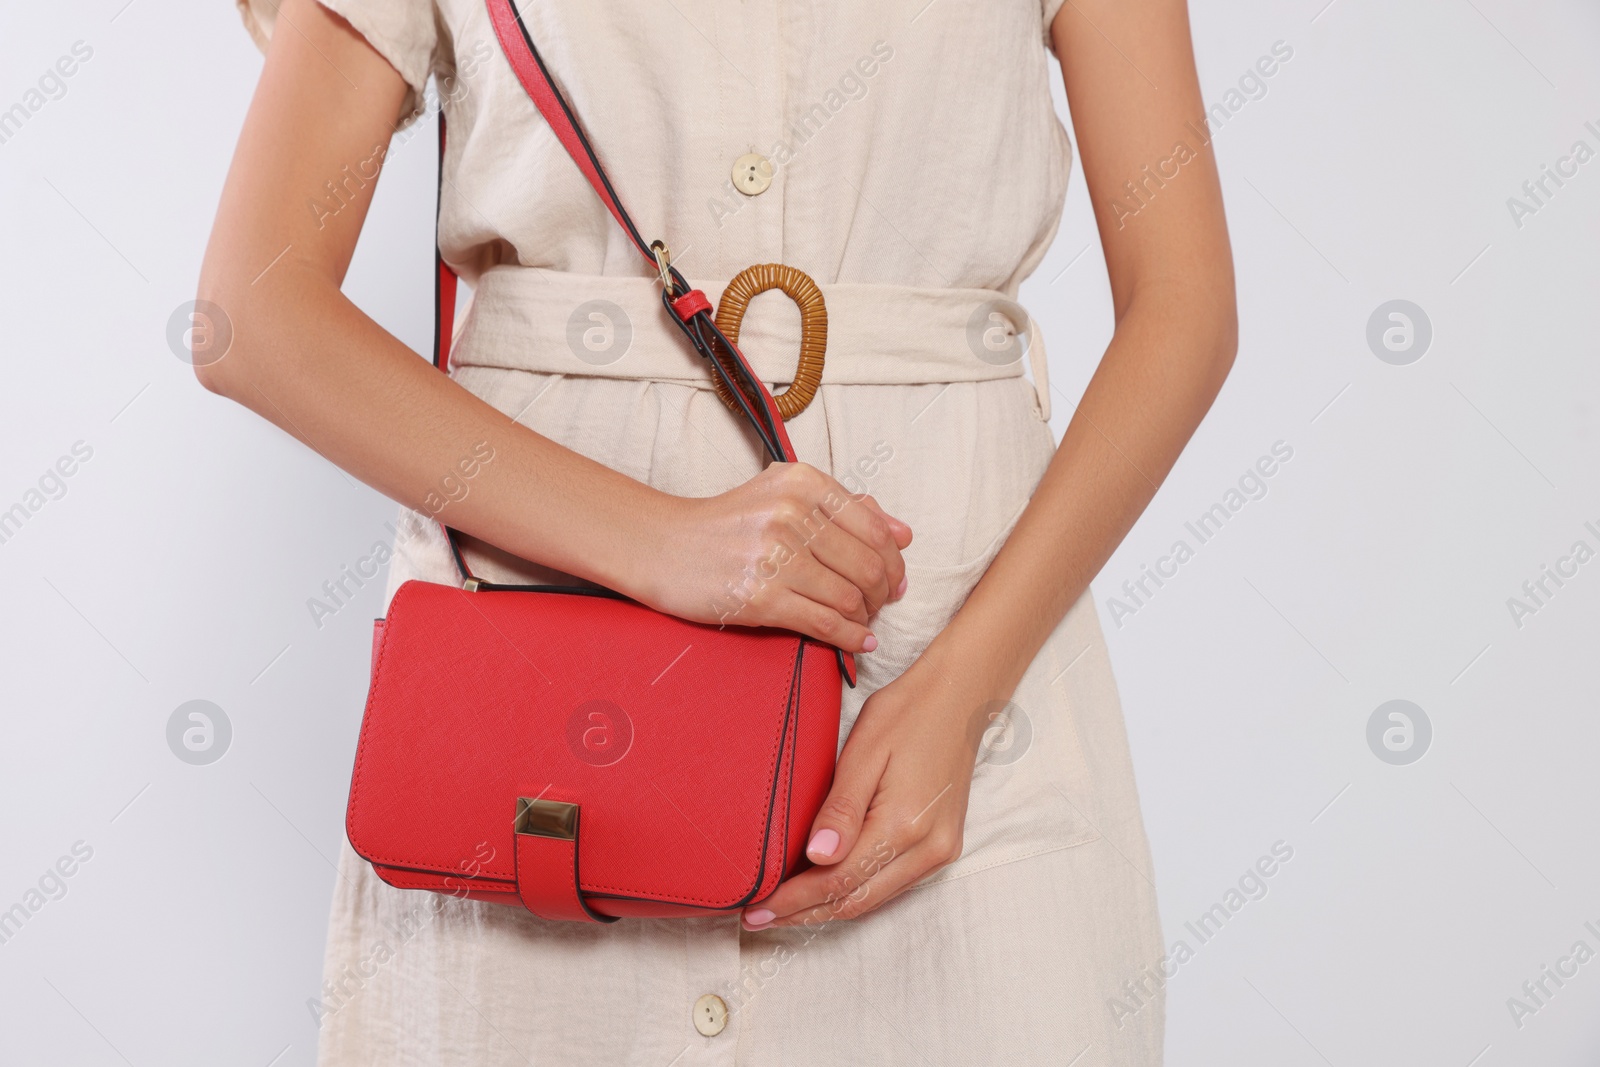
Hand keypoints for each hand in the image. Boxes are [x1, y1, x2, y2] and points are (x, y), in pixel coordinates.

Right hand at [637, 462, 911, 651]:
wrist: (663, 546)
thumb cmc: (727, 523)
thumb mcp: (783, 495)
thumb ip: (844, 508)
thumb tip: (903, 534)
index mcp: (803, 482)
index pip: (874, 527)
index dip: (893, 561)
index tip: (895, 579)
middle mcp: (792, 514)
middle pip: (867, 565)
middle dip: (883, 593)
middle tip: (880, 605)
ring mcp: (775, 556)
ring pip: (850, 596)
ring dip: (865, 616)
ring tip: (863, 622)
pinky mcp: (760, 597)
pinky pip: (824, 622)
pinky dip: (850, 637)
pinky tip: (858, 641)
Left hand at [740, 648, 998, 928]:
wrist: (962, 696)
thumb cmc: (909, 712)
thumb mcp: (865, 751)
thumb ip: (841, 808)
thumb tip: (817, 857)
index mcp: (905, 824)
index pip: (838, 881)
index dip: (794, 901)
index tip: (756, 908)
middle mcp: (928, 849)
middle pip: (855, 900)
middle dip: (804, 914)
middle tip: (758, 918)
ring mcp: (940, 851)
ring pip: (873, 899)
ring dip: (827, 908)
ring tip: (782, 910)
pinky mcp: (943, 846)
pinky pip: (891, 885)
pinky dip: (854, 892)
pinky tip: (824, 889)